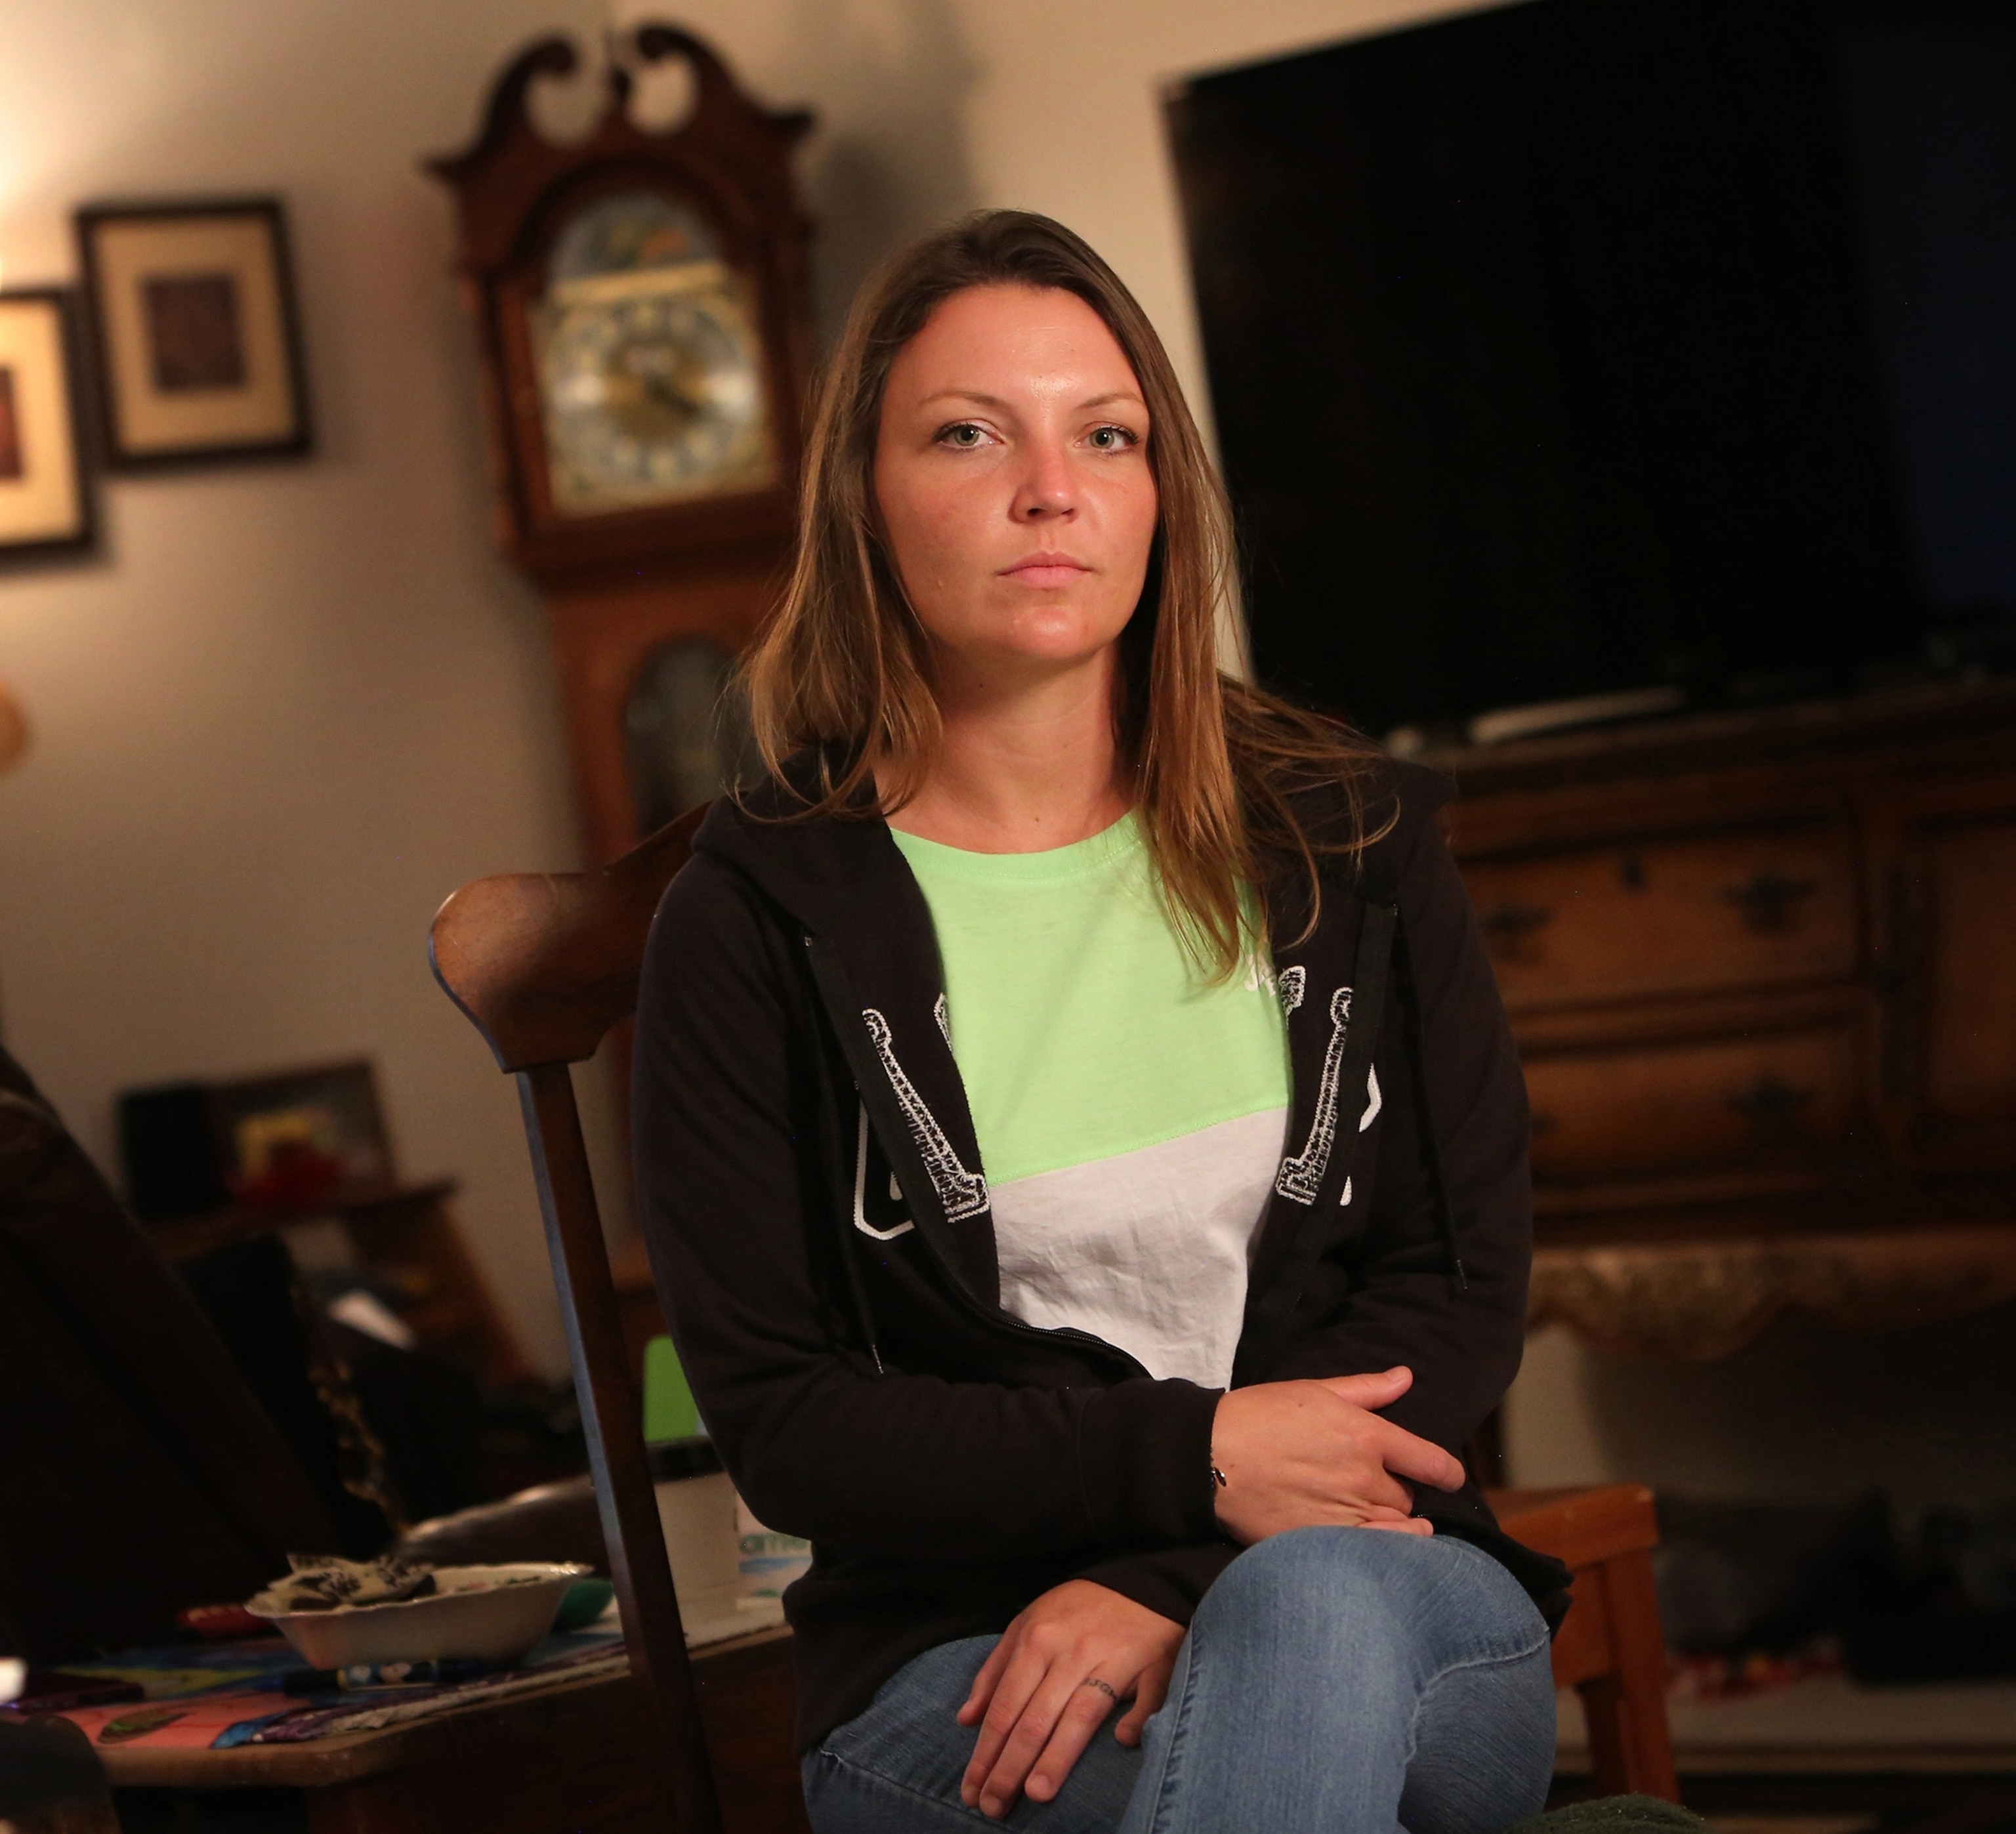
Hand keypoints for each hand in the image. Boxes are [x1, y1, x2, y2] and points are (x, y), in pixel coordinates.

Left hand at [956, 1580, 1181, 1818]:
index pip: (1005, 1707)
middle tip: (993, 1808)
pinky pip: (1148, 1694)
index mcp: (1036, 1640)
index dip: (985, 1752)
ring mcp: (1114, 1657)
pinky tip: (1123, 1741)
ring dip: (1057, 1756)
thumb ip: (995, 1671)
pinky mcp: (1155, 1663)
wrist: (1140, 1583)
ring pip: (1081, 1713)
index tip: (972, 1791)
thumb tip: (966, 1719)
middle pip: (1036, 1717)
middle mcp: (1071, 1651)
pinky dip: (1137, 1716)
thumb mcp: (1026, 1624)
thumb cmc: (1075, 1611)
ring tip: (1035, 1794)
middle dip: (1010, 1767)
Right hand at [1210, 1366, 1465, 1544]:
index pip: (1432, 1461)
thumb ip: (1367, 1388)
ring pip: (1395, 1525)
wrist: (1210, 1457)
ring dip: (1393, 1519)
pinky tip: (1389, 1544)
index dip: (1447, 1472)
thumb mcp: (1315, 1391)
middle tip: (1377, 1485)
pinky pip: (1374, 1551)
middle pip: (1409, 1496)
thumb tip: (1406, 1377)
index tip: (1448, 1476)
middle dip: (1400, 1490)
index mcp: (1366, 1435)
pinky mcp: (1325, 1542)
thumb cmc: (1260, 1416)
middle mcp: (1365, 1477)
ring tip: (1379, 1514)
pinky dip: (1388, 1547)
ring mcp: (1347, 1514)